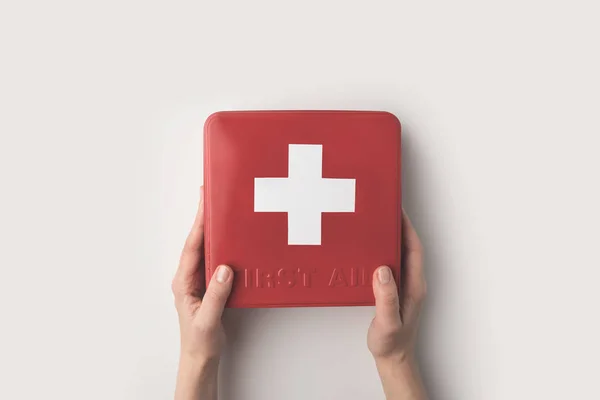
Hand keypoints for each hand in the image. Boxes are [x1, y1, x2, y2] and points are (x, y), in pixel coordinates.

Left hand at [172, 187, 233, 399]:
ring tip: (220, 209)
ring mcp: (199, 280)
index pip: (192, 247)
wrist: (200, 357)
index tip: (205, 203)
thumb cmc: (199, 342)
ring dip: (213, 229)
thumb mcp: (208, 320)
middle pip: (197, 241)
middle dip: (204, 218)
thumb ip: (217, 295)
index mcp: (183, 282)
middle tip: (211, 196)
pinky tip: (231, 238)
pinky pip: (216, 259)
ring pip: (206, 248)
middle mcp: (189, 277)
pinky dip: (223, 245)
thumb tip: (225, 269)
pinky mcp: (210, 284)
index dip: (199, 224)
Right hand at [368, 210, 427, 398]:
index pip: (414, 249)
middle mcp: (411, 282)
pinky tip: (368, 250)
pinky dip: (381, 251)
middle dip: (399, 226)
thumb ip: (387, 297)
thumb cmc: (392, 343)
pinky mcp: (394, 290)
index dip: (407, 228)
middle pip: (408, 247)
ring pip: (399, 254)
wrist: (393, 358)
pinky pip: (389, 264)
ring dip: (389, 238)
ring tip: (375, 224)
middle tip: (383, 210)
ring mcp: (403, 285)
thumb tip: (383, 270)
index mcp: (414, 286)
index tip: (397, 211)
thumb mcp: (388, 322)